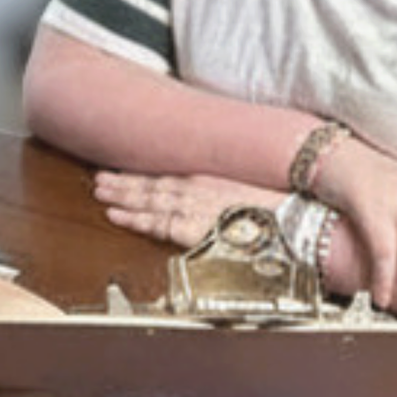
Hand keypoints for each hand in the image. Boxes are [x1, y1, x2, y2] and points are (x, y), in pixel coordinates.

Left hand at [92, 172, 284, 256]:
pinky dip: (132, 219)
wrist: (297, 223)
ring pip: (147, 200)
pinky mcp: (192, 229)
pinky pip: (155, 225)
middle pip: (152, 183)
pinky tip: (114, 215)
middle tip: (99, 178)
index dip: (142, 172)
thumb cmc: (281, 209)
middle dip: (123, 181)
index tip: (122, 168)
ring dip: (121, 195)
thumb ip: (228, 193)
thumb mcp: (250, 192)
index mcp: (210, 177)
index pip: (168, 173)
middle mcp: (197, 187)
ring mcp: (192, 207)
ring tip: (99, 191)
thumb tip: (221, 199)